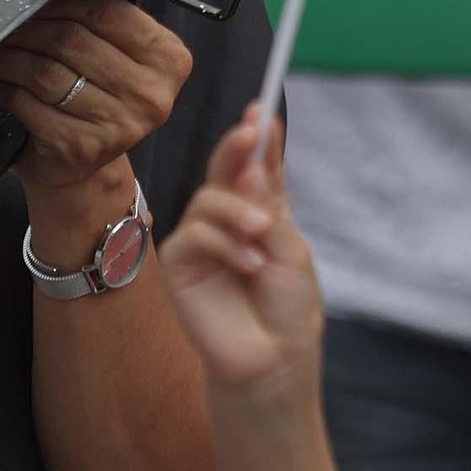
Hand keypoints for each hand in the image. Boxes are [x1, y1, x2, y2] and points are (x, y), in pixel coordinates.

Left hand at [0, 0, 192, 190]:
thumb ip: (119, 0)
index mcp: (169, 58)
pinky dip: (0, 87)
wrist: (84, 169)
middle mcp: (152, 95)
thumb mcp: (116, 47)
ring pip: (46, 71)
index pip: (106, 11)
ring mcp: (120, 126)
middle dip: (26, 26)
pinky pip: (29, 104)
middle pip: (71, 40)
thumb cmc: (97, 92)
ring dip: (6, 56)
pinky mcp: (81, 149)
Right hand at [159, 105, 323, 390]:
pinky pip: (195, 234)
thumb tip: (253, 157)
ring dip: (236, 209)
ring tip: (261, 233)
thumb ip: (268, 204)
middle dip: (236, 149)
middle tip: (250, 133)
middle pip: (223, 170)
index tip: (261, 110)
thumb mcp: (290, 249)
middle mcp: (226, 217)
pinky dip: (223, 243)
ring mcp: (201, 237)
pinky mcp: (179, 262)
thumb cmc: (289, 308)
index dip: (257, 139)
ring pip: (208, 199)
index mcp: (259, 210)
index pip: (255, 166)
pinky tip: (247, 264)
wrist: (274, 360)